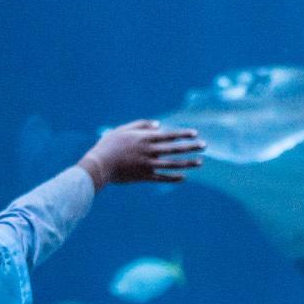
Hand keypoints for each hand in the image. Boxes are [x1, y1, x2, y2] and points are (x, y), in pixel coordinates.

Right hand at [78, 119, 204, 189]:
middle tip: (204, 146)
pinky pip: (162, 178)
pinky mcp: (144, 177)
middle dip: (191, 147)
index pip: (169, 135)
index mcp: (145, 139)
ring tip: (200, 162)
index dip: (183, 134)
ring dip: (188, 163)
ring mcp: (148, 165)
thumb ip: (141, 125)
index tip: (195, 134)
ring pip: (172, 164)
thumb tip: (159, 125)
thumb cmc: (109, 145)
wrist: (99, 164)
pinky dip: (173, 178)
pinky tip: (184, 177)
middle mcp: (149, 151)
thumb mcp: (123, 129)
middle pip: (174, 149)